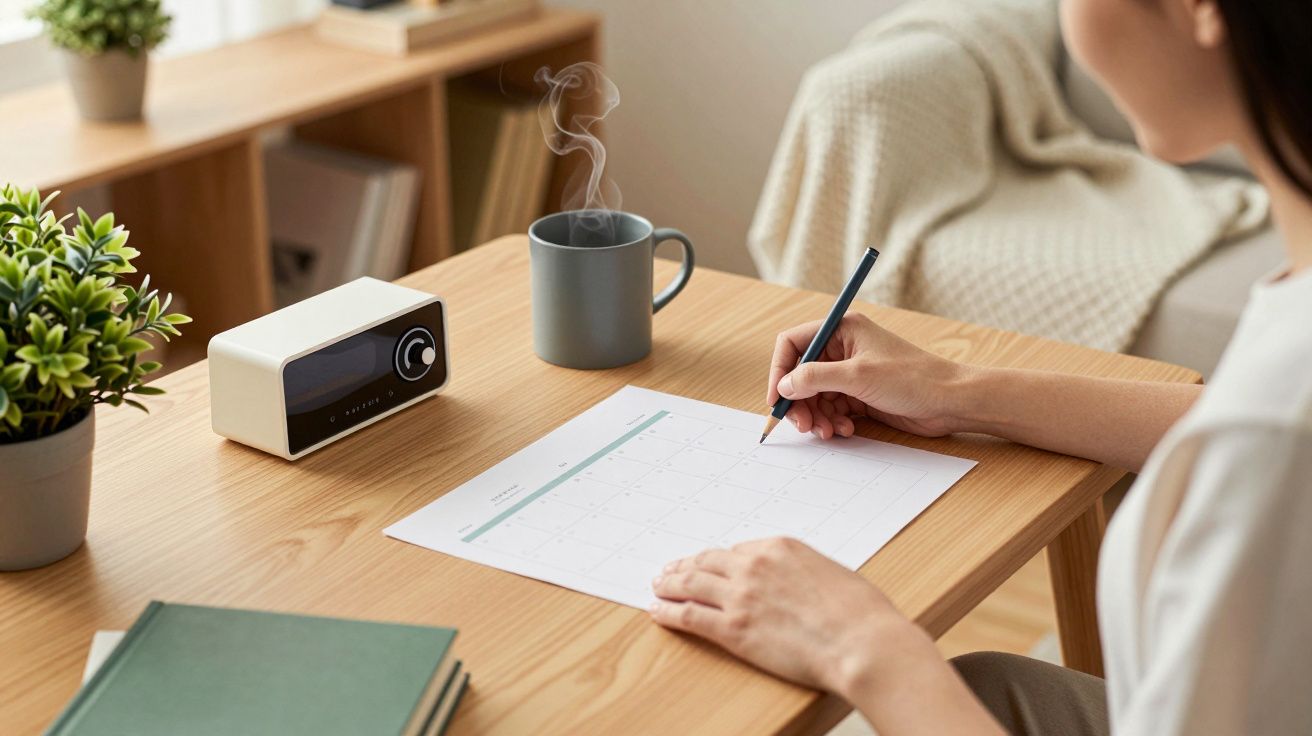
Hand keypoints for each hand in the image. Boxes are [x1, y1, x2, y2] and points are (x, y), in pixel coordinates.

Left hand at [649, 538, 932, 696]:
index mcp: (780, 547)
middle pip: (708, 562)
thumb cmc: (860, 613)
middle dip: (686, 565)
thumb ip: (803, 573)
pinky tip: (658, 611)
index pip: (737, 551)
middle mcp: (754, 566)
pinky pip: (690, 616)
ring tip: (658, 586)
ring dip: (670, 584)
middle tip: (671, 569)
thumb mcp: (831, 574)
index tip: (708, 564)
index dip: (718, 561)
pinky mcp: (732, 629)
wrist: (861, 642)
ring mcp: (740, 596)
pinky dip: (669, 612)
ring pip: (691, 584)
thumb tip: (796, 585)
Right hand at [767, 313, 970, 439]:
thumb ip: (815, 378)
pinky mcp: (859, 395)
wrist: (950, 402)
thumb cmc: (912, 378)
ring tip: (828, 431)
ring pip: (814, 396)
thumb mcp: (858, 376)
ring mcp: (851, 373)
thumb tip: (784, 385)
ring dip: (816, 416)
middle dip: (799, 401)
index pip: (793, 344)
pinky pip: (831, 409)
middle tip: (802, 425)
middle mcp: (843, 348)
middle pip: (800, 374)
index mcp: (842, 329)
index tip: (777, 398)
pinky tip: (845, 430)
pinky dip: (832, 422)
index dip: (779, 370)